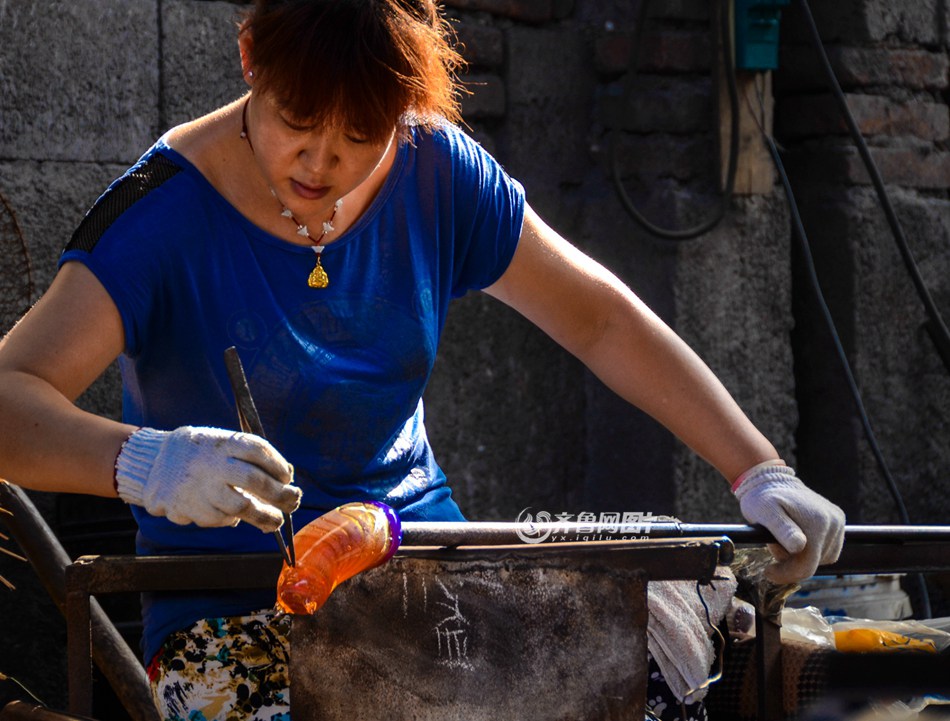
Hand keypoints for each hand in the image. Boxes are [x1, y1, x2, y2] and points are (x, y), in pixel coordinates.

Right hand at [115, 426, 301, 531]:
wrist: (153, 463)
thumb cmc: (201, 453)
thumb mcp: (222, 445)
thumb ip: (250, 457)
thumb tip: (286, 477)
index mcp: (221, 443)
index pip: (257, 449)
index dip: (277, 465)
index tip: (287, 477)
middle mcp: (211, 464)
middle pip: (253, 480)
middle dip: (278, 495)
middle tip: (292, 502)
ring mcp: (199, 487)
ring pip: (239, 507)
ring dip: (263, 516)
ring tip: (275, 520)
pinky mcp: (188, 508)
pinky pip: (219, 518)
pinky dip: (231, 519)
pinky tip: (233, 515)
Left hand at [733, 462, 844, 583]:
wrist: (771, 480)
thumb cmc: (762, 498)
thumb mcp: (765, 512)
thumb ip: (782, 529)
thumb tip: (799, 546)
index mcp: (817, 522)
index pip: (807, 566)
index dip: (787, 574)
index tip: (768, 571)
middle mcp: (833, 521)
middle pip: (815, 563)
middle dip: (793, 562)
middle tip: (774, 547)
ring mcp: (837, 521)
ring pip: (823, 558)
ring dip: (803, 556)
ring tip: (784, 539)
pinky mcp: (837, 520)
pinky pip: (828, 549)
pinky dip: (813, 549)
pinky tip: (797, 536)